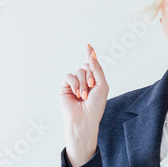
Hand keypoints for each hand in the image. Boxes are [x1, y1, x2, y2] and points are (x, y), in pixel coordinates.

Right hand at [59, 44, 109, 166]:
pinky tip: (76, 93)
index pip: (92, 65)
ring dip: (83, 83)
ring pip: (78, 71)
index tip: (88, 46)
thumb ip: (97, 69)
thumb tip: (92, 54)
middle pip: (86, 66)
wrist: (84, 119)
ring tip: (84, 96)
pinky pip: (69, 76)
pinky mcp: (65, 87)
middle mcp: (84, 81)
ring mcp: (74, 84)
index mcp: (95, 81)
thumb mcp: (102, 85)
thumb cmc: (95, 106)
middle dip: (90, 76)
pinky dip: (74, 83)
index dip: (91, 55)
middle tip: (92, 87)